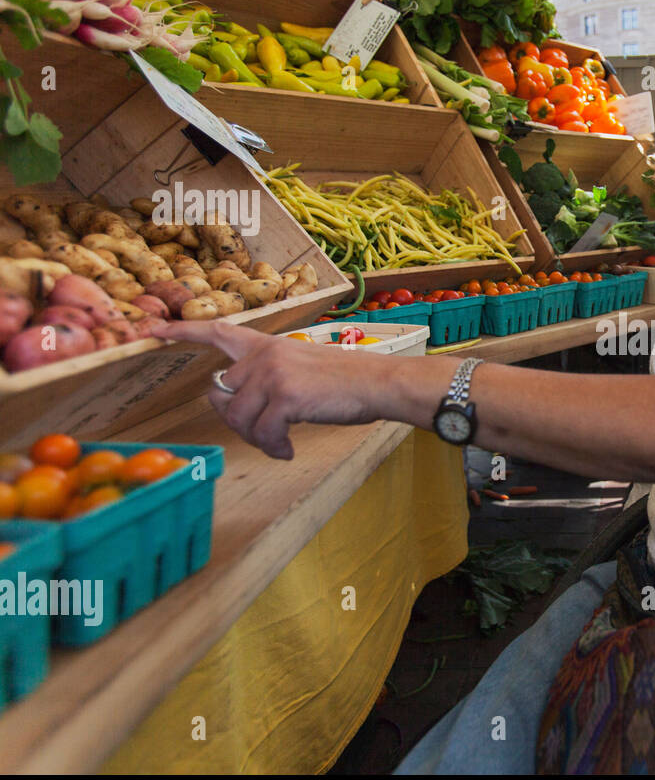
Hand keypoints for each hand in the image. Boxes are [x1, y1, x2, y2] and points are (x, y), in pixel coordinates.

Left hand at [162, 321, 389, 459]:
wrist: (378, 383)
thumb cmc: (345, 382)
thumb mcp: (301, 368)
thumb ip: (266, 378)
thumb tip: (237, 406)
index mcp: (267, 345)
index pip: (217, 332)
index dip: (182, 332)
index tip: (151, 328)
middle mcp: (265, 356)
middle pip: (221, 395)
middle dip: (236, 421)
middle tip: (263, 434)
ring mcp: (273, 375)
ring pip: (238, 419)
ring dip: (256, 439)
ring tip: (278, 444)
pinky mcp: (286, 397)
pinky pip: (262, 434)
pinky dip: (273, 448)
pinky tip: (288, 451)